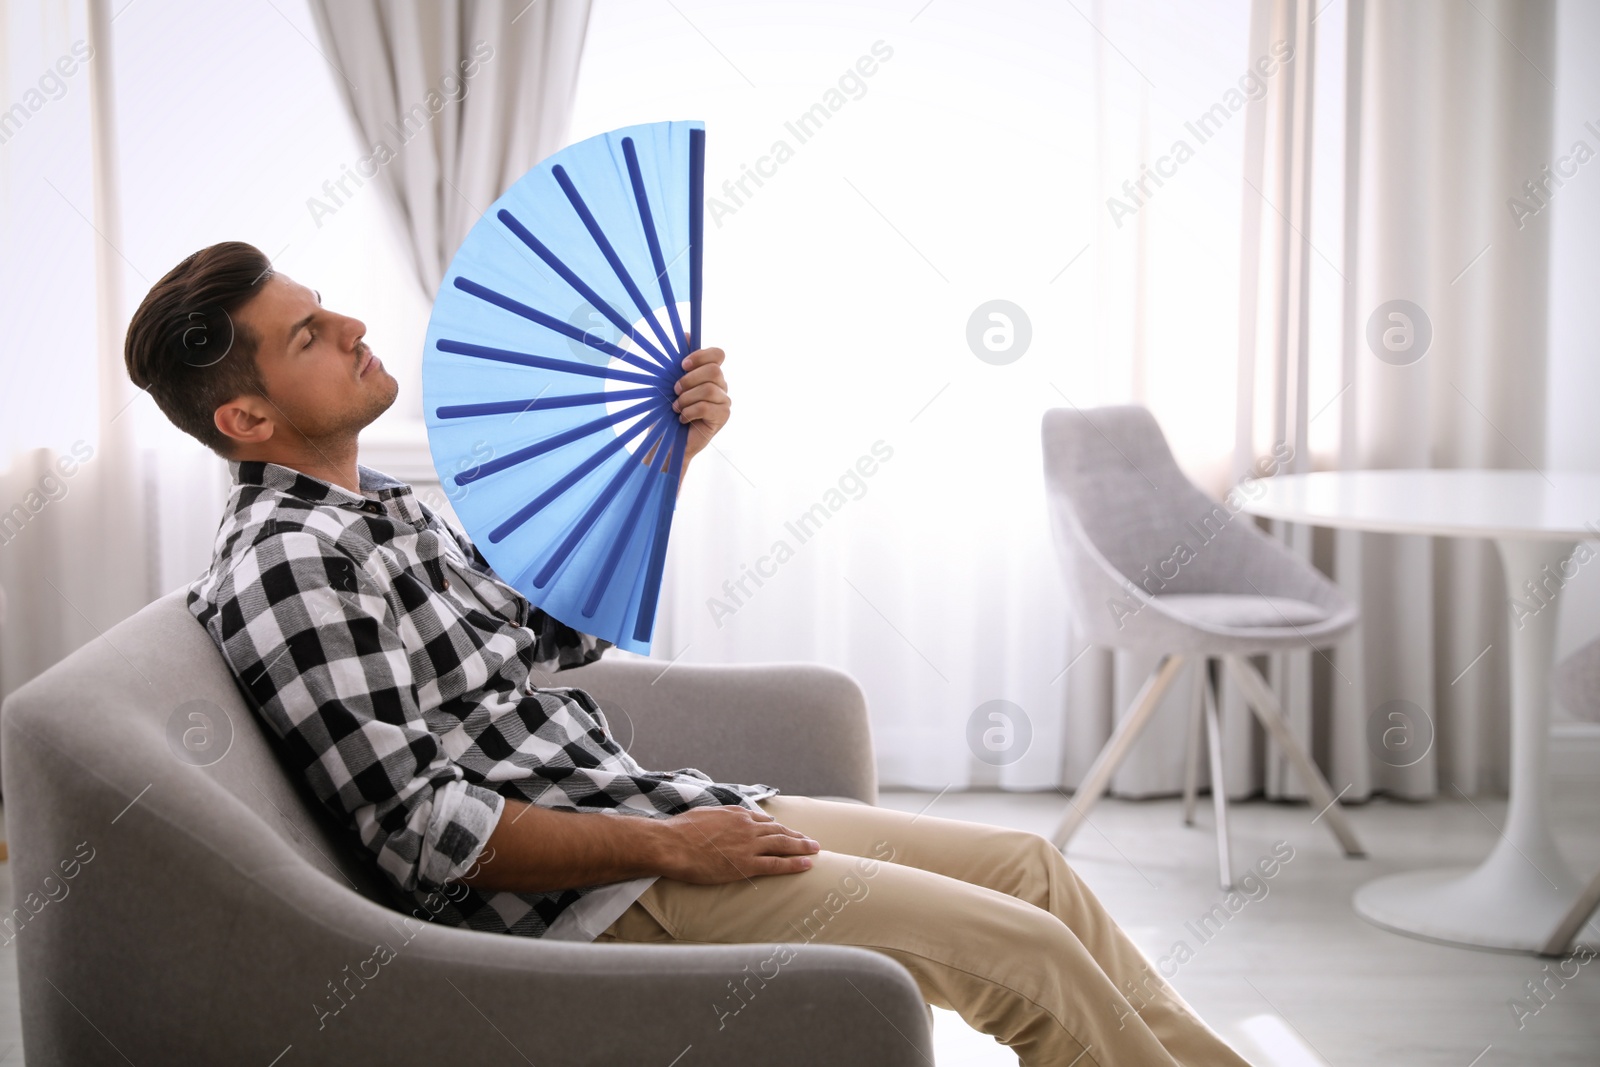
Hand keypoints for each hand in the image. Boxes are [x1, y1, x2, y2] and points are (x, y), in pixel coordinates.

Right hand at [655, 804, 818, 883]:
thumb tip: (726, 818)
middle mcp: (747, 827)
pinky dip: (794, 864)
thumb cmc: (681, 830)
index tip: (786, 832)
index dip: (777, 828)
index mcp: (736, 814)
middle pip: (779, 831)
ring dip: (802, 847)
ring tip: (815, 850)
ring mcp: (748, 845)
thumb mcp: (704, 814)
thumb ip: (720, 816)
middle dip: (797, 836)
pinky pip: (776, 863)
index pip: (764, 821)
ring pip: (783, 845)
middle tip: (811, 841)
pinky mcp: (746, 864)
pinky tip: (807, 864)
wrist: (672, 844)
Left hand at [671, 345, 728, 462]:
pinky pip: (707, 407)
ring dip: (687, 398)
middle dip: (689, 380)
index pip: (717, 354)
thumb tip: (685, 334)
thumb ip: (677, 360)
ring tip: (676, 407)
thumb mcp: (667, 383)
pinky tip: (682, 418)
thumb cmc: (666, 411)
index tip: (682, 365)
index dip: (701, 355)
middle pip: (714, 370)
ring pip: (709, 389)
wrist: (666, 441)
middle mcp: (720, 385)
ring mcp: (723, 401)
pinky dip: (690, 411)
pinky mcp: (722, 417)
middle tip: (675, 390)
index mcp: (709, 373)